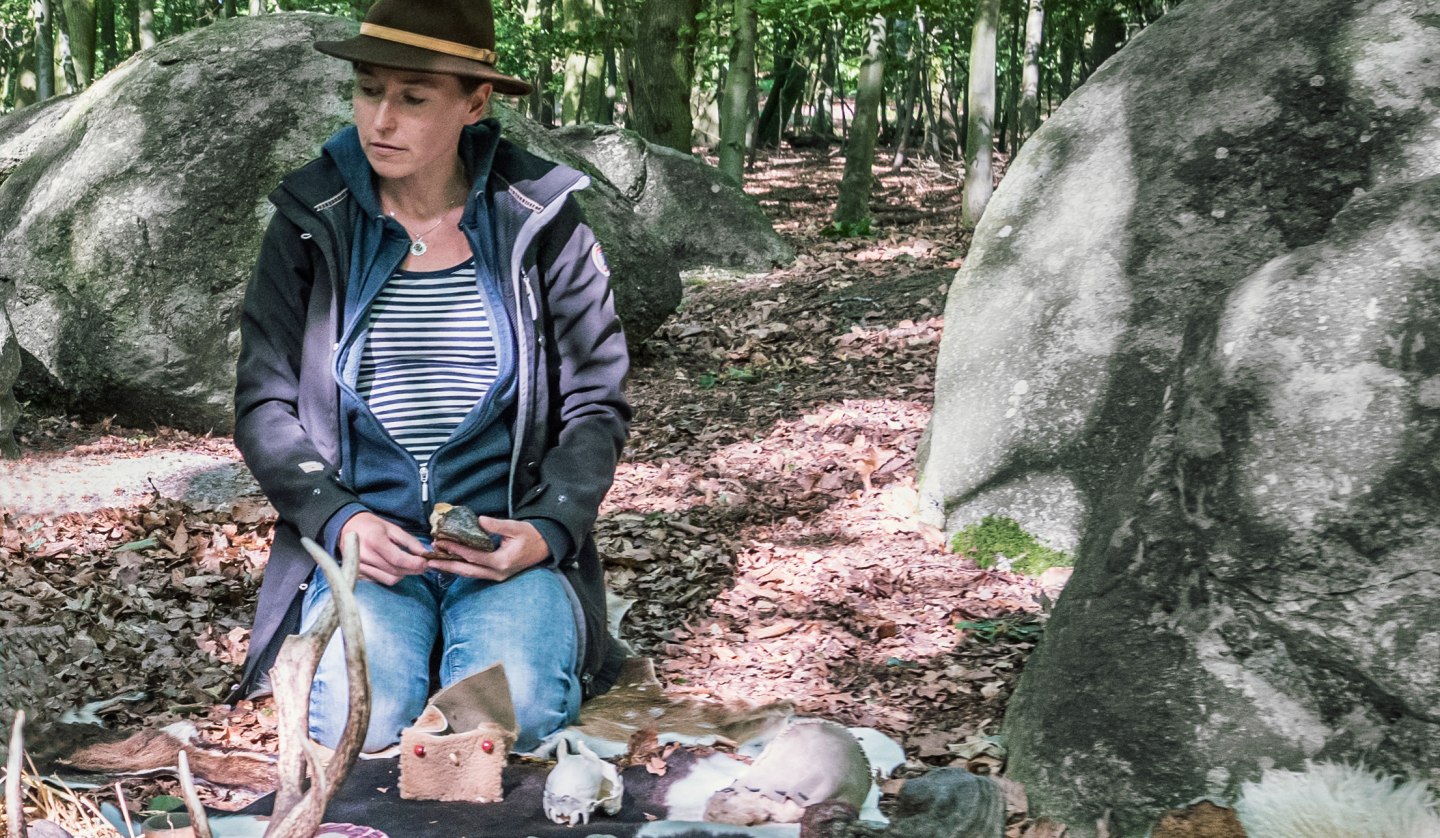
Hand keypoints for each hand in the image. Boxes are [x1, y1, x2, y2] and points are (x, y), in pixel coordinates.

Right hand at [340, 512, 427, 584]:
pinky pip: (380, 580)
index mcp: (374, 540)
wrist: (346, 527)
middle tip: (422, 564)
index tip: (425, 562)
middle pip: (395, 571)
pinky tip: (393, 567)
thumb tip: (424, 553)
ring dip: (403, 574)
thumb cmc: (371, 526)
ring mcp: (360, 567)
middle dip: (412, 569)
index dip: (414, 563)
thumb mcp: (392, 527)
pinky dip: (391, 576)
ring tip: (408, 565)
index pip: (397, 559)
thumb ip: (409, 541)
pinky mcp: (359, 574)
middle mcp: (365, 556)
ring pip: (389, 579)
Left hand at [427, 516, 550, 581]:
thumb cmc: (531, 536)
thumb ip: (496, 525)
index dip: (455, 549)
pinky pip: (475, 573)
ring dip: (451, 568)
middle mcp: (497, 573)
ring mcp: (497, 576)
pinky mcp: (496, 575)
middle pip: (467, 571)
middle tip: (428, 560)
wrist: (545, 546)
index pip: (473, 556)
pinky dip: (461, 568)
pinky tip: (450, 563)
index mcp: (502, 561)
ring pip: (469, 574)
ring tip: (434, 563)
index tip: (440, 541)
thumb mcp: (516, 527)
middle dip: (446, 565)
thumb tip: (478, 520)